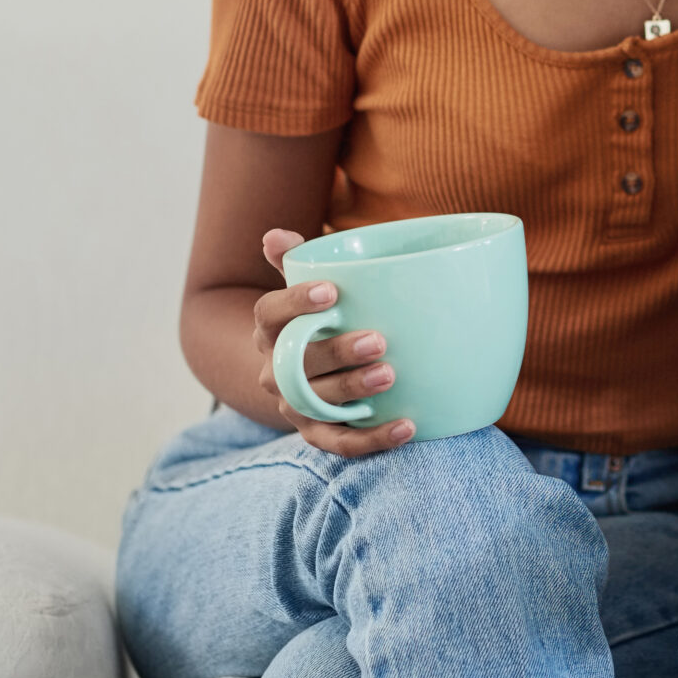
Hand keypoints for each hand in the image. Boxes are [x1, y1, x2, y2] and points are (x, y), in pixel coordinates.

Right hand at [251, 228, 412, 456]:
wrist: (304, 371)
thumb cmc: (319, 318)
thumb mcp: (308, 285)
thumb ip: (298, 261)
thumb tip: (276, 235)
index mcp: (270, 329)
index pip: (269, 314)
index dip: (295, 302)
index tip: (331, 290)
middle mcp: (275, 370)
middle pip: (296, 363)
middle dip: (336, 352)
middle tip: (378, 339)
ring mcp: (294, 405)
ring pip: (318, 402)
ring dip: (354, 391)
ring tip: (390, 376)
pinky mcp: (317, 433)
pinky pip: (340, 442)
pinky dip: (373, 439)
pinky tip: (408, 427)